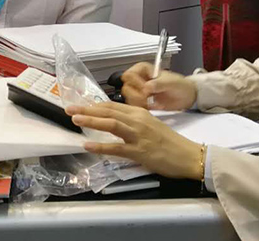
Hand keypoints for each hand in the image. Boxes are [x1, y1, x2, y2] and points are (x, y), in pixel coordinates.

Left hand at [67, 102, 204, 179]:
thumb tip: (114, 121)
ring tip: (75, 119)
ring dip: (91, 121)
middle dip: (87, 109)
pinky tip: (88, 145)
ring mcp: (138, 135)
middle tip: (70, 108)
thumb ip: (133, 122)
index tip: (80, 105)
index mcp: (139, 113)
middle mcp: (137, 121)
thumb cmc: (170, 142)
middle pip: (108, 111)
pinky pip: (116, 148)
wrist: (189, 155)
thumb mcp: (151, 125)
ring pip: (110, 124)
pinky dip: (101, 146)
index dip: (94, 105)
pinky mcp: (139, 151)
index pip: (112, 106)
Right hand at [121, 62, 196, 110]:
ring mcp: (138, 91)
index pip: (128, 75)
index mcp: (142, 69)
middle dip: (136, 95)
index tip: (145, 89)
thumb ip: (158, 84)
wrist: (186, 97)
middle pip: (126, 87)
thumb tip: (146, 87)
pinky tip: (150, 107)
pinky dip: (140, 108)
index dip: (135, 83)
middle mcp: (138, 79)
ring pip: (128, 98)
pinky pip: (133, 106)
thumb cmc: (180, 85)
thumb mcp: (171, 82)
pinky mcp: (141, 101)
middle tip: (147, 98)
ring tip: (150, 103)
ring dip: (137, 102)